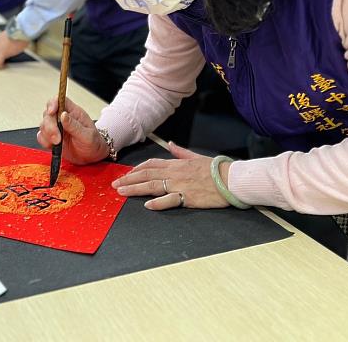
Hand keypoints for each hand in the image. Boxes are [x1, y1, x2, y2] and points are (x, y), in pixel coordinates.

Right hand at [37, 97, 108, 164]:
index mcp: (73, 112)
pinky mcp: (51, 138)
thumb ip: (74, 125)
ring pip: (43, 124)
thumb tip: (63, 115)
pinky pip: (41, 136)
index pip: (60, 100)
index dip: (53, 103)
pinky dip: (44, 141)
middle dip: (50, 126)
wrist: (92, 156)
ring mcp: (56, 127)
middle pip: (48, 113)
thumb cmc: (93, 143)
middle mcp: (63, 118)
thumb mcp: (87, 135)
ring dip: (47, 134)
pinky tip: (52, 145)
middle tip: (57, 138)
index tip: (52, 111)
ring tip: (57, 143)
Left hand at [111, 143, 230, 209]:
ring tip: (122, 192)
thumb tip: (170, 143)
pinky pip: (170, 200)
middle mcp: (175, 173)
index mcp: (177, 164)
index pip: (151, 164)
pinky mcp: (188, 197)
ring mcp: (180, 185)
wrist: (232, 179)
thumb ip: (181, 152)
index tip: (126, 174)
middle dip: (129, 179)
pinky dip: (158, 203)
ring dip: (135, 189)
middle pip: (147, 174)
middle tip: (115, 184)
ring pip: (153, 186)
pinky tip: (147, 205)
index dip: (137, 169)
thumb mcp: (197, 156)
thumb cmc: (217, 169)